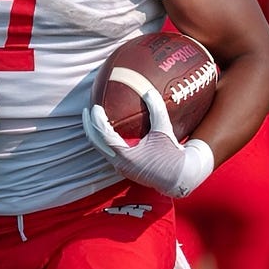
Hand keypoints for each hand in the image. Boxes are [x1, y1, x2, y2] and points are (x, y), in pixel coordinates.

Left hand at [82, 83, 213, 197]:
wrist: (181, 177)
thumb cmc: (172, 155)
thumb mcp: (164, 130)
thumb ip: (156, 109)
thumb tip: (148, 91)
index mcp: (125, 156)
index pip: (103, 136)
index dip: (97, 120)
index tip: (94, 106)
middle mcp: (120, 164)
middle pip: (96, 143)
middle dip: (90, 126)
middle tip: (87, 110)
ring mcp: (122, 167)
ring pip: (101, 149)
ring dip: (97, 133)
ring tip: (95, 118)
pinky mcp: (126, 167)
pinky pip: (109, 152)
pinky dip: (105, 139)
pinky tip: (109, 129)